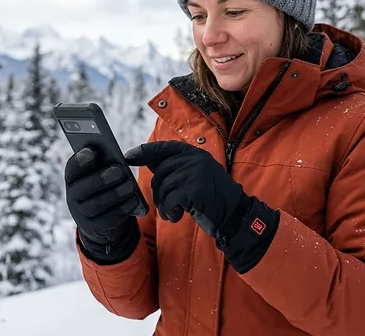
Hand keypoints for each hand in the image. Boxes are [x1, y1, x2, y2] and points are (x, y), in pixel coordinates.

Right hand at [65, 146, 140, 262]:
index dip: (80, 160)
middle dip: (101, 178)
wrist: (99, 222)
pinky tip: (134, 200)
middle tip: (119, 170)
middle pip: (82, 188)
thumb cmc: (102, 189)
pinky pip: (109, 219)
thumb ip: (103, 164)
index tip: (92, 151)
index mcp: (73, 180)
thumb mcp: (99, 175)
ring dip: (115, 193)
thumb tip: (115, 154)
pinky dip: (123, 208)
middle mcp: (73, 197)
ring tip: (131, 185)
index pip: (71, 169)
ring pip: (97, 204)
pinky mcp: (96, 228)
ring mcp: (82, 215)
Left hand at [125, 140, 280, 273]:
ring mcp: (195, 173)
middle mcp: (195, 159)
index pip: (163, 148)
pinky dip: (171, 213)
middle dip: (158, 193)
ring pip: (163, 189)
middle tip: (167, 206)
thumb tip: (143, 158)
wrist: (235, 214)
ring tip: (175, 212)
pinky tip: (179, 217)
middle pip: (160, 173)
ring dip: (165, 206)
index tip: (129, 156)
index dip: (144, 152)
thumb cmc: (211, 197)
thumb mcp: (195, 175)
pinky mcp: (194, 190)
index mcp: (194, 153)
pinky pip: (170, 202)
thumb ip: (175, 167)